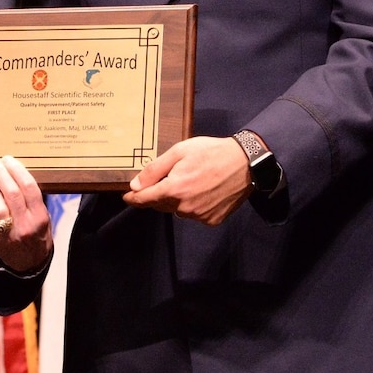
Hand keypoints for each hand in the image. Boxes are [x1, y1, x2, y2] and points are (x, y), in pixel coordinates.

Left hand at [0, 156, 52, 272]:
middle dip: (1, 173)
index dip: (17, 170)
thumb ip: (34, 200)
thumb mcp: (44, 218)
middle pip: (11, 192)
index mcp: (40, 217)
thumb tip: (18, 174)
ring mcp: (8, 233)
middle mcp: (25, 225)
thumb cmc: (37, 236)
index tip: (9, 160)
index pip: (29, 188)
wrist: (29, 266)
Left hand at [122, 136, 251, 225]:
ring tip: (191, 182)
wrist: (245, 164)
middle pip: (160, 205)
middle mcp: (184, 207)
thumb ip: (154, 170)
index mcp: (174, 189)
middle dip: (157, 195)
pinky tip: (203, 191)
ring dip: (177, 200)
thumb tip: (136, 186)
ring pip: (178, 210)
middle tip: (166, 180)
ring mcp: (199, 216)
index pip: (145, 199)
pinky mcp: (211, 220)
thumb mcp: (179, 152)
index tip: (127, 197)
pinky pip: (194, 214)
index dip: (133, 198)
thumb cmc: (211, 153)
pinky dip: (193, 205)